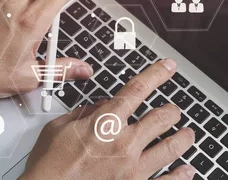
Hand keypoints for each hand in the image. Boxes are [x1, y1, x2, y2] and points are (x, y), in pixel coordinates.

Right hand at [21, 59, 196, 179]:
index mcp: (104, 123)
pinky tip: (187, 170)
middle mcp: (123, 143)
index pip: (137, 89)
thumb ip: (82, 113)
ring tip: (187, 134)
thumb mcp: (58, 127)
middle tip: (174, 109)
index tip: (167, 67)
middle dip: (171, 110)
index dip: (156, 74)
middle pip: (161, 118)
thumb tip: (97, 106)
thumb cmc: (50, 163)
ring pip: (171, 148)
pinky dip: (182, 174)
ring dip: (183, 138)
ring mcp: (132, 168)